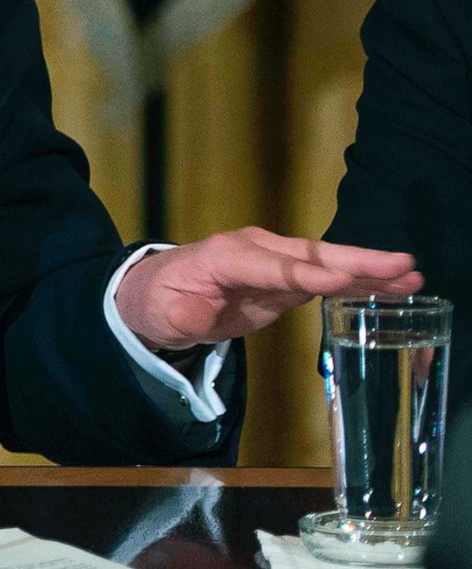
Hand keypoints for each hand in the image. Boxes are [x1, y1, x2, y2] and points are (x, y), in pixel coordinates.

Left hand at [115, 229, 420, 352]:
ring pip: (327, 264)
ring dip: (369, 270)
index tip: (344, 279)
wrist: (155, 294)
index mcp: (225, 256)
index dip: (307, 274)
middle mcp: (256, 251)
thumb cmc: (158, 301)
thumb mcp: (161, 314)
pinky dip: (359, 282)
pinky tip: (393, 288)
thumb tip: (198, 316)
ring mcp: (275, 262)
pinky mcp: (286, 281)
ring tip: (412, 277)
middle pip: (311, 255)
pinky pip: (326, 279)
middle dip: (356, 261)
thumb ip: (181, 316)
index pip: (272, 266)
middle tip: (402, 265)